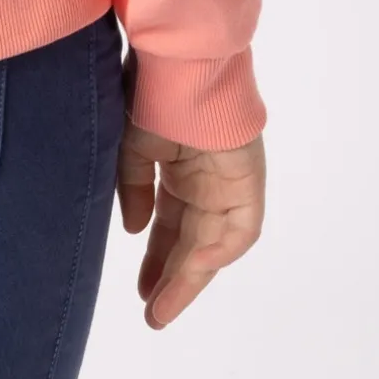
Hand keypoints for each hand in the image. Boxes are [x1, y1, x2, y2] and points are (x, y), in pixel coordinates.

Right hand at [115, 99, 265, 330]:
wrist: (177, 65)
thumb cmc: (149, 97)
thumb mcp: (129, 149)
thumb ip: (132, 190)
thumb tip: (134, 230)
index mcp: (179, 168)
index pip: (169, 225)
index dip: (156, 259)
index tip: (141, 291)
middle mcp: (205, 180)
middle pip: (191, 241)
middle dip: (172, 278)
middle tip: (153, 313)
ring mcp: (228, 182)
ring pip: (213, 242)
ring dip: (191, 277)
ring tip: (164, 308)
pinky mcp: (248, 181)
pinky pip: (241, 228)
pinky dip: (219, 250)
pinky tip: (192, 267)